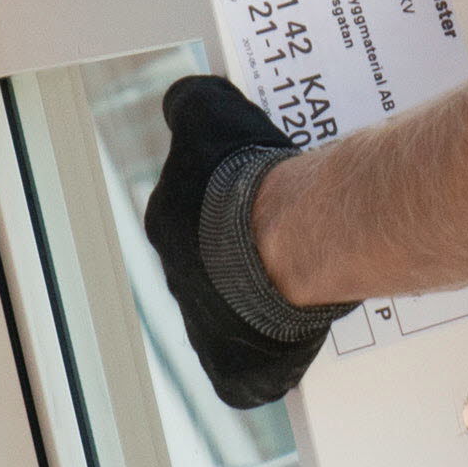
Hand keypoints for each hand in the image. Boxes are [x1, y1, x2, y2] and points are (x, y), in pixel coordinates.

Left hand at [140, 73, 340, 409]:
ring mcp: (204, 324)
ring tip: (301, 280)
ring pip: (233, 313)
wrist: (291, 240)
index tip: (260, 202)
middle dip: (243, 257)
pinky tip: (293, 331)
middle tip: (288, 238)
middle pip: (213, 268)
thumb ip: (193, 104)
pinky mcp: (234, 363)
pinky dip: (266, 357)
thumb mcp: (211, 112)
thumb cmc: (250, 180)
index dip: (228, 211)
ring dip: (260, 301)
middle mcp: (177, 278)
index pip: (191, 219)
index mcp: (166, 225)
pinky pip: (245, 367)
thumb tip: (185, 99)